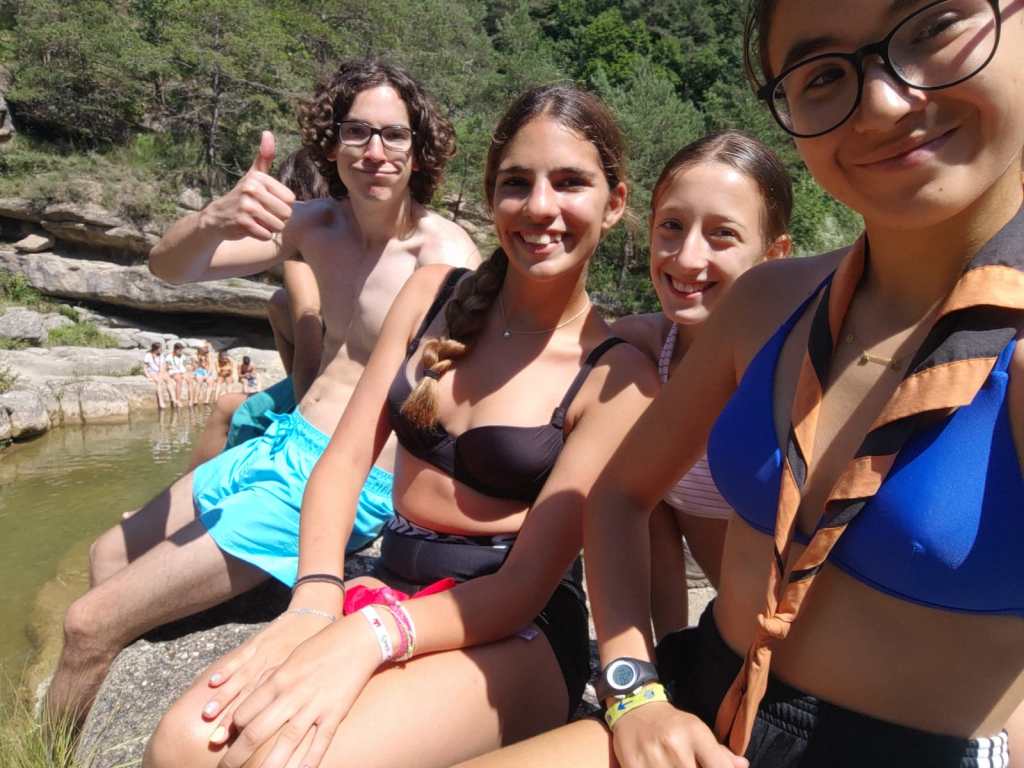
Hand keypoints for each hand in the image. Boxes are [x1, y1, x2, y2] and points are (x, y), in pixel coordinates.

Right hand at [200, 131, 295, 240]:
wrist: (216, 217)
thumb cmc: (242, 196)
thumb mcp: (253, 175)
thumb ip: (264, 157)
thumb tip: (268, 132)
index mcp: (258, 178)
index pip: (290, 199)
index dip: (282, 205)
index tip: (267, 202)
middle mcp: (252, 189)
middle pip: (286, 213)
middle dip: (277, 218)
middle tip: (262, 214)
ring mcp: (246, 207)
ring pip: (278, 226)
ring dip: (270, 228)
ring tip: (256, 221)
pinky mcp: (243, 223)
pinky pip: (267, 235)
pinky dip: (262, 235)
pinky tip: (250, 228)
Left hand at [216, 613, 380, 767]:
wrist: (359, 638)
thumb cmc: (322, 644)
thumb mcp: (291, 658)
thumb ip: (274, 680)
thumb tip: (256, 698)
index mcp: (278, 679)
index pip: (245, 712)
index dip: (233, 729)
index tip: (229, 739)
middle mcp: (292, 695)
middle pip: (257, 732)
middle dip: (237, 755)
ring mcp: (315, 706)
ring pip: (286, 743)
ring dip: (267, 766)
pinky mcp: (335, 713)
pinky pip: (320, 743)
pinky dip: (309, 763)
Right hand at [612, 702, 748, 767]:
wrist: (633, 708)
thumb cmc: (671, 724)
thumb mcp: (697, 730)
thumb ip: (719, 753)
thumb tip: (741, 766)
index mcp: (694, 733)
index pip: (720, 767)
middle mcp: (675, 744)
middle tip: (691, 764)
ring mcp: (652, 756)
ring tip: (675, 765)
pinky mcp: (633, 764)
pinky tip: (660, 767)